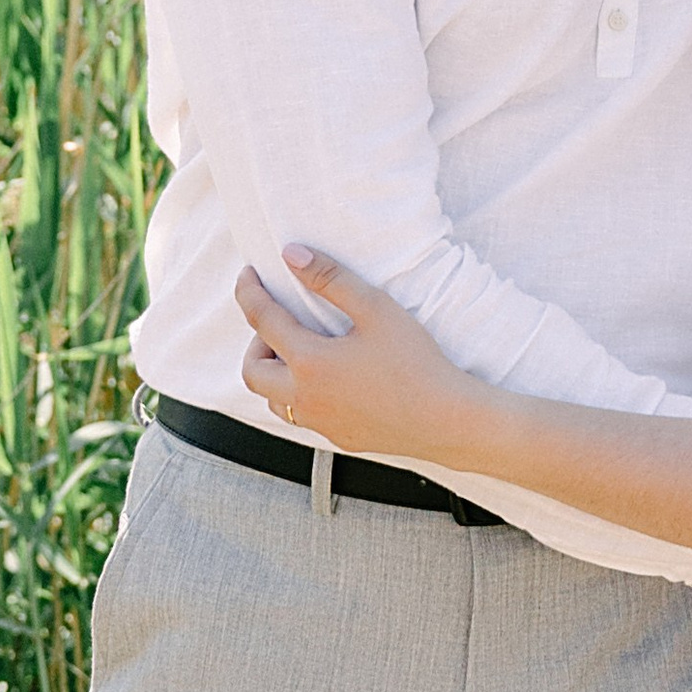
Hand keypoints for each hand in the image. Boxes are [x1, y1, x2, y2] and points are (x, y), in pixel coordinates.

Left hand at [234, 243, 481, 459]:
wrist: (445, 419)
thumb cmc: (414, 360)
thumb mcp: (375, 308)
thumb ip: (330, 279)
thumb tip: (291, 254)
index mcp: (310, 362)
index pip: (262, 320)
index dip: (249, 292)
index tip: (247, 275)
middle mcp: (305, 397)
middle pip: (252, 371)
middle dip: (255, 343)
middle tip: (278, 322)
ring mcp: (319, 422)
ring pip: (272, 400)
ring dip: (275, 373)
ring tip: (302, 350)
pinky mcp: (337, 436)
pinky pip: (301, 415)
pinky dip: (299, 393)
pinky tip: (330, 378)